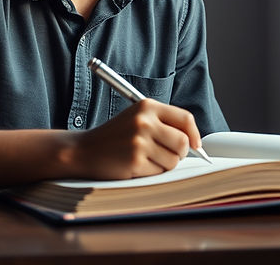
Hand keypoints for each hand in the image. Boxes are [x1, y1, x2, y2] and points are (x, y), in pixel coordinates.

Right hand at [69, 99, 202, 178]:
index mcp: (147, 106)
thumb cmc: (114, 137)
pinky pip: (158, 172)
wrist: (83, 150)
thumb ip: (164, 124)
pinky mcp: (135, 160)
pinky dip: (150, 173)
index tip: (195, 145)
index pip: (185, 118)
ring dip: (163, 165)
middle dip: (179, 153)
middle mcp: (144, 121)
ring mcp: (139, 141)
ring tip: (145, 159)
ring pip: (173, 160)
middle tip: (167, 155)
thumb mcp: (137, 119)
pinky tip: (134, 166)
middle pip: (182, 142)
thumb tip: (194, 143)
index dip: (194, 134)